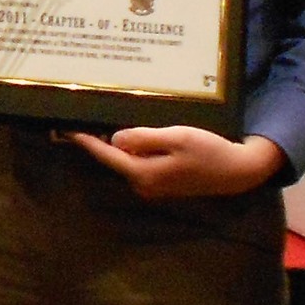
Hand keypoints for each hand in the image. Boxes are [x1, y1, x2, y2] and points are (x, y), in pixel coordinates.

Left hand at [60, 126, 286, 200]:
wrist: (237, 172)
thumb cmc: (209, 151)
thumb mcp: (176, 138)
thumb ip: (144, 139)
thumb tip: (115, 140)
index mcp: (143, 174)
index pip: (107, 156)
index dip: (87, 142)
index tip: (67, 130)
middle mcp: (143, 184)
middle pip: (115, 159)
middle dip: (101, 140)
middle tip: (86, 118)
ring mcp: (153, 186)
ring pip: (127, 161)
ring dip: (119, 144)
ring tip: (106, 121)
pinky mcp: (163, 182)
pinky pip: (140, 163)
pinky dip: (135, 149)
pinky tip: (135, 134)